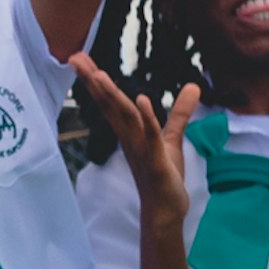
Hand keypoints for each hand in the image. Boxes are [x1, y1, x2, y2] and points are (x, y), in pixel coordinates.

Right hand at [72, 54, 200, 206]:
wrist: (165, 210)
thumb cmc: (164, 175)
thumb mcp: (172, 138)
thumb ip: (180, 111)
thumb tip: (194, 85)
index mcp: (130, 132)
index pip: (110, 101)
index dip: (95, 80)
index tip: (80, 59)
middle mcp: (130, 138)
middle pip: (110, 105)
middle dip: (93, 81)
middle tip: (75, 58)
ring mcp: (141, 150)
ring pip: (125, 118)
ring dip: (112, 96)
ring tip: (98, 75)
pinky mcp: (156, 162)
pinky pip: (150, 137)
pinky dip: (146, 118)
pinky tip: (141, 99)